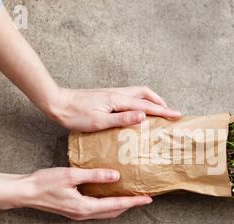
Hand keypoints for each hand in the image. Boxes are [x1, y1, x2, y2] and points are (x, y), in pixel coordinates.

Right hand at [19, 167, 151, 219]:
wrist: (25, 192)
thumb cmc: (45, 183)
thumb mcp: (72, 175)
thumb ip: (94, 175)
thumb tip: (115, 176)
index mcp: (85, 207)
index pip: (115, 205)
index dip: (133, 201)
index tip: (147, 199)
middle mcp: (83, 214)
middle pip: (113, 212)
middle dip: (129, 205)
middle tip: (143, 197)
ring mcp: (78, 214)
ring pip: (105, 212)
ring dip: (119, 205)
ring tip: (131, 196)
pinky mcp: (74, 211)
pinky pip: (97, 209)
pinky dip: (108, 204)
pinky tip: (110, 194)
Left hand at [47, 86, 181, 131]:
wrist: (57, 103)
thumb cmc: (75, 115)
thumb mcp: (99, 122)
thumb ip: (122, 119)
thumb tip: (143, 115)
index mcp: (118, 100)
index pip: (146, 105)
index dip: (163, 111)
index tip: (176, 115)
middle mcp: (117, 93)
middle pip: (145, 93)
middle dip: (160, 101)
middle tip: (169, 111)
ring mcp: (112, 93)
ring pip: (138, 92)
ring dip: (150, 99)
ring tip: (157, 109)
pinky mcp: (106, 95)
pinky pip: (129, 95)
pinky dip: (140, 99)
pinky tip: (136, 108)